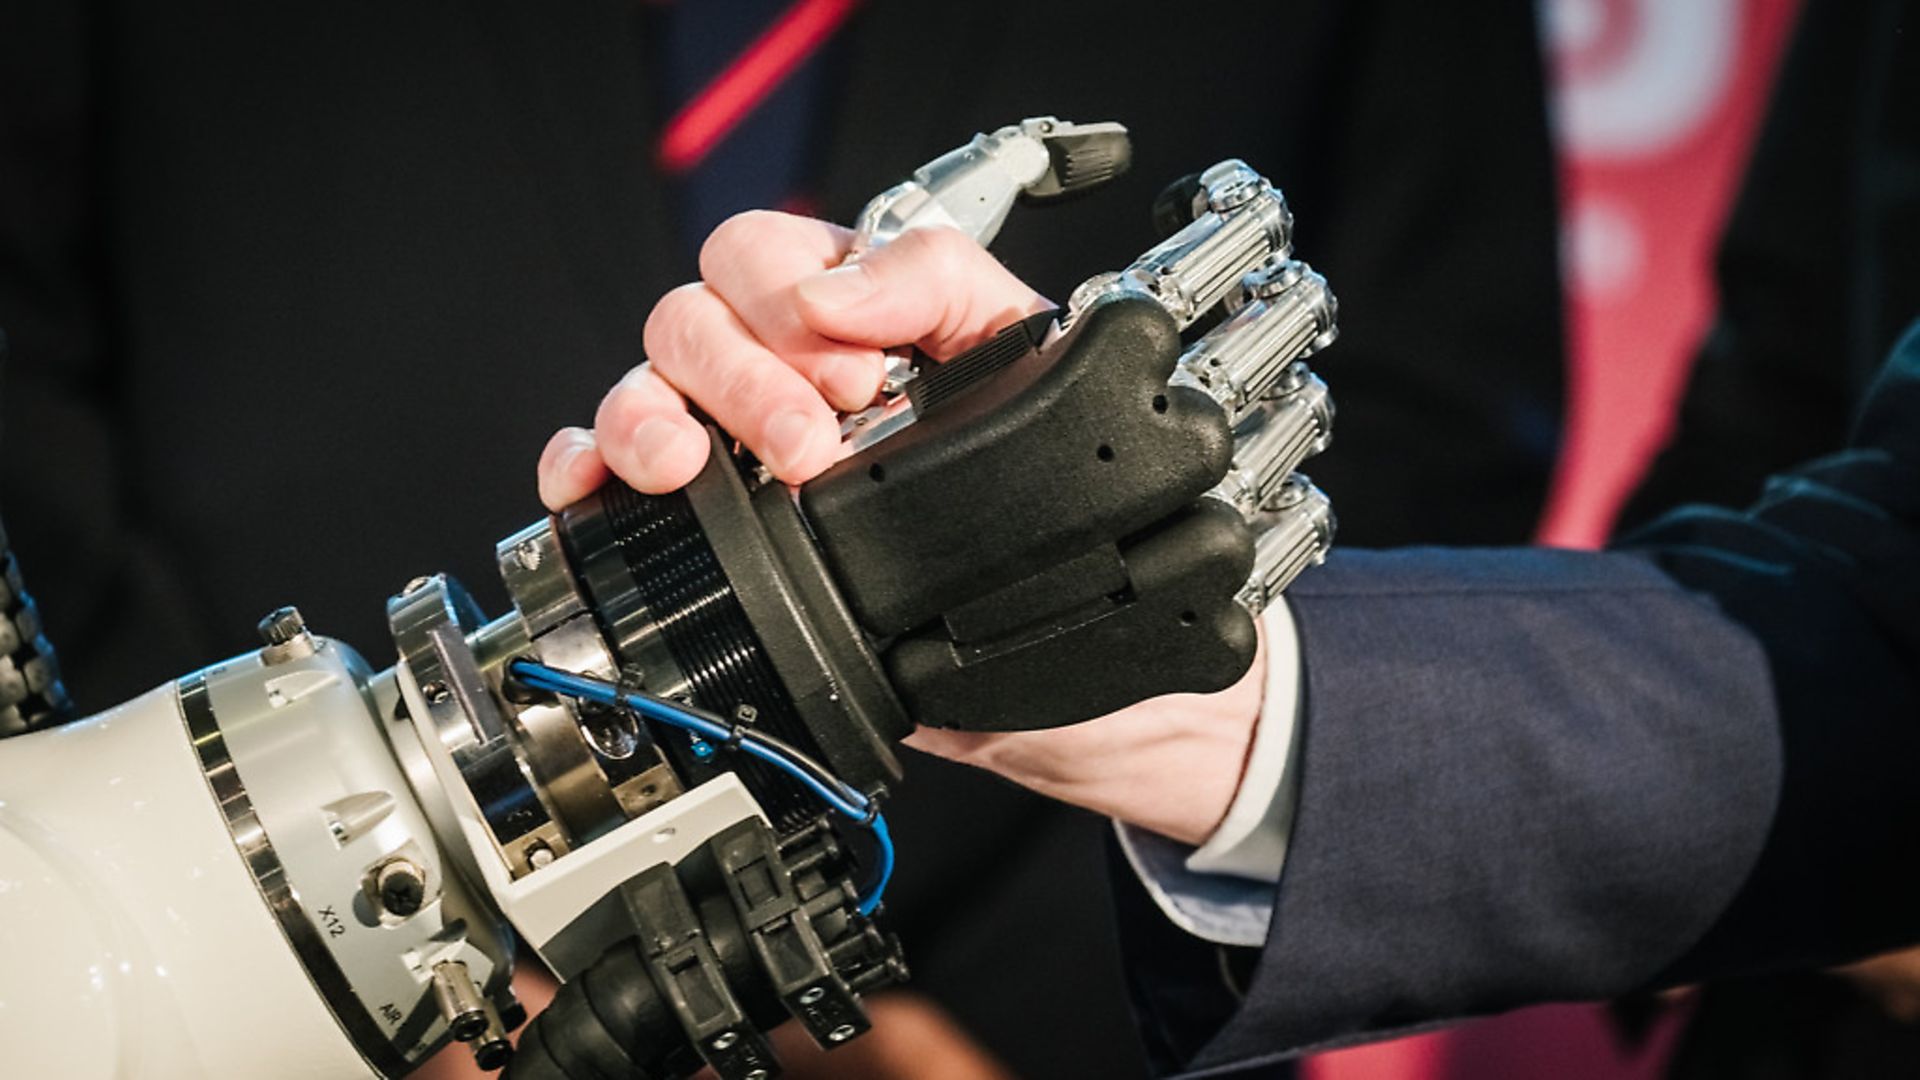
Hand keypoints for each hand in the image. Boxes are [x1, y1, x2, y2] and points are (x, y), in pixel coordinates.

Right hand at [536, 210, 1048, 505]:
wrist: (1025, 537)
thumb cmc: (1008, 420)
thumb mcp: (999, 327)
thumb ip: (929, 280)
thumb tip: (829, 292)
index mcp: (825, 288)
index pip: (754, 253)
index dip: (788, 307)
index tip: (859, 380)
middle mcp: (754, 345)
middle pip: (688, 321)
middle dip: (744, 385)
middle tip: (805, 448)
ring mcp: (711, 417)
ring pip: (639, 388)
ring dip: (653, 423)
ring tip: (687, 465)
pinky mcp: (684, 491)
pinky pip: (599, 459)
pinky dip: (583, 466)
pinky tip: (589, 485)